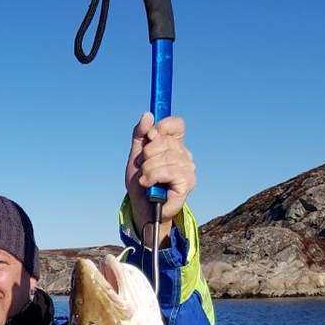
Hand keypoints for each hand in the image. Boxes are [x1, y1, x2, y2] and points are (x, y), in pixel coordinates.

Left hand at [125, 113, 195, 243]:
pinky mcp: (187, 183)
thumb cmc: (141, 184)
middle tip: (142, 167)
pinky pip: (169, 171)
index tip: (150, 136)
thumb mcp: (135, 156)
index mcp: (174, 146)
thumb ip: (140, 135)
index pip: (177, 124)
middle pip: (165, 141)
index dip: (162, 126)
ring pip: (165, 157)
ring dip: (147, 169)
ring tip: (144, 179)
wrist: (141, 209)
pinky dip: (153, 177)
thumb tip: (147, 116)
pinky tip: (149, 184)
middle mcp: (184, 156)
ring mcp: (188, 169)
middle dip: (147, 154)